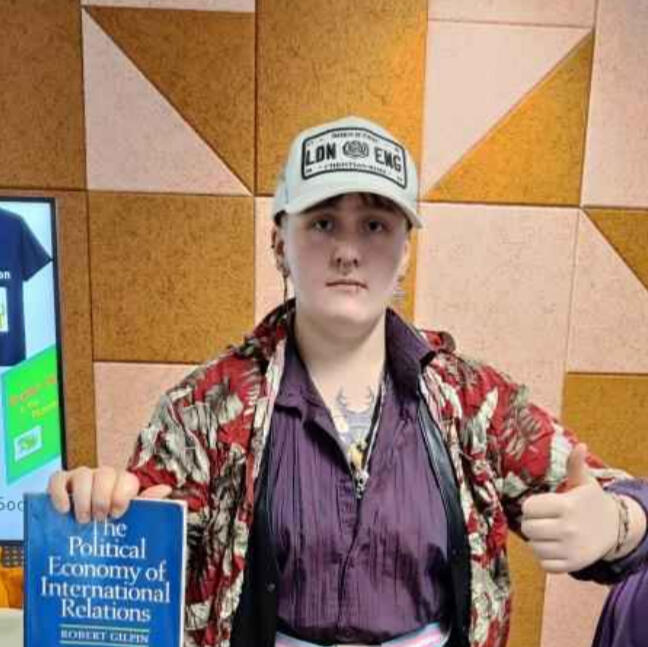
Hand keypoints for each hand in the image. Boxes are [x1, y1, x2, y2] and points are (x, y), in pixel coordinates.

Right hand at [48, 466, 171, 522]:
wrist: (87, 538)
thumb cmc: (113, 526)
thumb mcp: (132, 518)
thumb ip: (149, 504)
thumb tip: (166, 489)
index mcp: (123, 483)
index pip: (126, 479)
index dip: (121, 495)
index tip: (117, 514)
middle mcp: (104, 476)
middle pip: (105, 474)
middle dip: (102, 497)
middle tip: (99, 519)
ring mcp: (82, 477)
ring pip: (82, 474)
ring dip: (82, 497)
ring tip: (83, 519)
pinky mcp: (61, 483)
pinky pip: (57, 478)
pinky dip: (59, 492)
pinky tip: (63, 510)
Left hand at [521, 443, 617, 572]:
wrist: (616, 528)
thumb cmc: (591, 501)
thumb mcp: (584, 482)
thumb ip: (575, 464)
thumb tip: (580, 445)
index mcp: (566, 505)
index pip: (528, 507)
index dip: (531, 507)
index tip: (539, 506)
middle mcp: (567, 528)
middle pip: (528, 528)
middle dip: (531, 523)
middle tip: (542, 520)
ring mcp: (570, 549)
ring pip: (534, 547)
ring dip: (538, 541)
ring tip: (549, 533)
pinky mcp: (573, 565)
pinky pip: (544, 564)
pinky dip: (545, 557)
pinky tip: (555, 547)